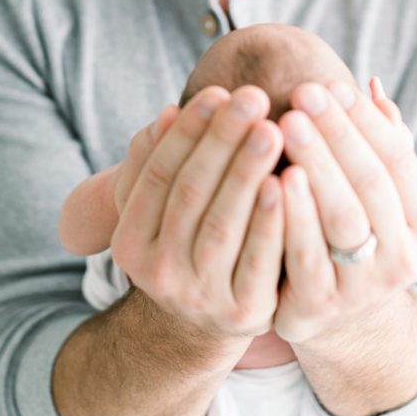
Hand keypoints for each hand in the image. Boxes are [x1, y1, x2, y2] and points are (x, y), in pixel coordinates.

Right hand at [110, 85, 286, 341]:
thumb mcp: (162, 211)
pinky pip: (259, 260)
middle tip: (253, 96)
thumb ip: (161, 162)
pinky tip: (286, 180)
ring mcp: (200, 297)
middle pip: (190, 194)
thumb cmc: (188, 243)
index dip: (188, 131)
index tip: (218, 90)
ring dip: (246, 172)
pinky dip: (271, 219)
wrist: (206, 325)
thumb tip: (169, 113)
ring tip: (271, 128)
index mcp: (130, 243)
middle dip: (222, 140)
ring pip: (222, 224)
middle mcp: (157, 273)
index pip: (158, 174)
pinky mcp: (244, 313)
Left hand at [271, 77, 416, 344]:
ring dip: (316, 165)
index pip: (400, 161)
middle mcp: (405, 261)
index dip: (366, 121)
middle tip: (303, 92)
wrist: (330, 312)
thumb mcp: (373, 193)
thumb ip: (378, 143)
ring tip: (287, 124)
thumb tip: (372, 85)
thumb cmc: (351, 231)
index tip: (333, 84)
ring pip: (343, 218)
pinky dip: (290, 214)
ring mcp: (364, 289)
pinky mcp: (320, 306)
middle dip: (336, 134)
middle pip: (372, 185)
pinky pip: (305, 254)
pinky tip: (271, 177)